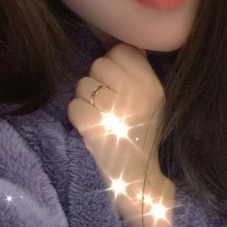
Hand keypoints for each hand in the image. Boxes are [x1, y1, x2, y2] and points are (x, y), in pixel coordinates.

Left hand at [67, 42, 168, 222]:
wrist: (139, 183)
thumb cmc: (141, 138)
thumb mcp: (153, 100)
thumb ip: (138, 70)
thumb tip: (119, 44)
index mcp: (153, 85)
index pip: (121, 51)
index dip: (114, 67)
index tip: (119, 87)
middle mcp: (137, 95)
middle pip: (99, 65)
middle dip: (98, 83)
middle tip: (109, 106)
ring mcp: (115, 110)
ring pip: (83, 84)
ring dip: (86, 101)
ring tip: (102, 119)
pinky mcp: (94, 127)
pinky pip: (73, 106)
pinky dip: (78, 118)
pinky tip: (92, 130)